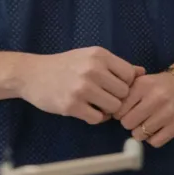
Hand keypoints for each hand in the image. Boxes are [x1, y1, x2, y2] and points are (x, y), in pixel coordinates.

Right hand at [16, 47, 142, 123]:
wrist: (31, 74)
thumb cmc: (65, 65)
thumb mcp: (91, 57)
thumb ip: (116, 65)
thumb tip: (142, 72)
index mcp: (99, 56)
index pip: (129, 75)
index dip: (125, 84)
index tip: (114, 87)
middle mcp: (92, 70)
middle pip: (124, 93)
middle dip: (117, 98)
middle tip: (105, 98)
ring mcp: (81, 88)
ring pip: (113, 107)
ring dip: (108, 110)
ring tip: (97, 105)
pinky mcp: (71, 105)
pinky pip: (97, 118)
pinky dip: (96, 118)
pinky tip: (87, 111)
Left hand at [116, 69, 173, 147]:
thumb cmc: (156, 86)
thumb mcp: (139, 82)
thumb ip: (123, 94)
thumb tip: (107, 114)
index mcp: (143, 86)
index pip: (119, 110)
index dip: (120, 113)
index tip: (127, 111)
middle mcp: (157, 98)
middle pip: (127, 124)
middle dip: (129, 123)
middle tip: (137, 118)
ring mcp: (168, 112)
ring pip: (140, 135)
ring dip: (140, 132)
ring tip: (146, 123)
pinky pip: (155, 142)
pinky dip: (153, 139)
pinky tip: (156, 129)